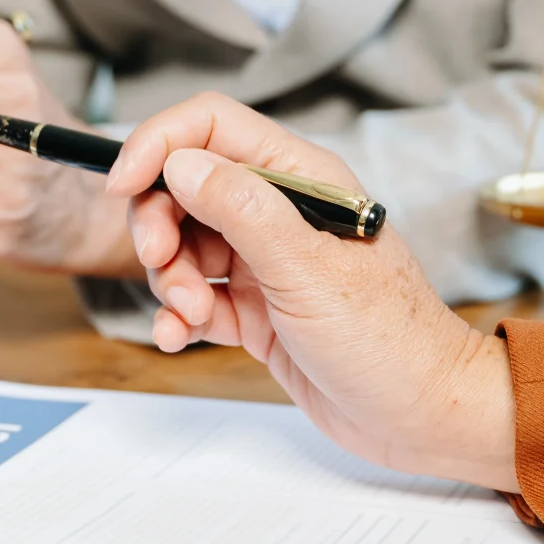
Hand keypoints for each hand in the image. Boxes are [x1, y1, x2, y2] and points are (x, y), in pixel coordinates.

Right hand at [107, 94, 518, 492]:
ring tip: (192, 316)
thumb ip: (242, 210)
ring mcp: (265, 262)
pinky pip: (194, 297)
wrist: (421, 416)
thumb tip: (180, 163)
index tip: (122, 186)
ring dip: (169, 279)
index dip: (158, 145)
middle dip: (158, 225)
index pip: (211, 127)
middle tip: (162, 264)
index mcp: (302, 179)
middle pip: (183, 187)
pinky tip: (181, 337)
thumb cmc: (388, 340)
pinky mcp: (255, 310)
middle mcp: (280, 212)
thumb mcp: (307, 270)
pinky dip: (177, 316)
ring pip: (182, 246)